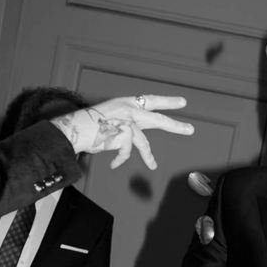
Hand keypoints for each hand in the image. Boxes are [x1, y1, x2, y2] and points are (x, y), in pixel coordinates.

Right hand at [53, 95, 191, 171]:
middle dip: (175, 125)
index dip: (167, 101)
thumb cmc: (91, 124)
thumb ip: (127, 121)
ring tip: (153, 165)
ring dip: (149, 156)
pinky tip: (115, 165)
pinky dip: (120, 159)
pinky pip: (127, 152)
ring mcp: (127, 123)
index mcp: (127, 103)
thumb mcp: (112, 116)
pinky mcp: (123, 135)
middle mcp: (129, 111)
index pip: (151, 100)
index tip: (182, 102)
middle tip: (191, 129)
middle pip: (157, 119)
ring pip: (144, 143)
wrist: (76, 128)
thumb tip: (138, 134)